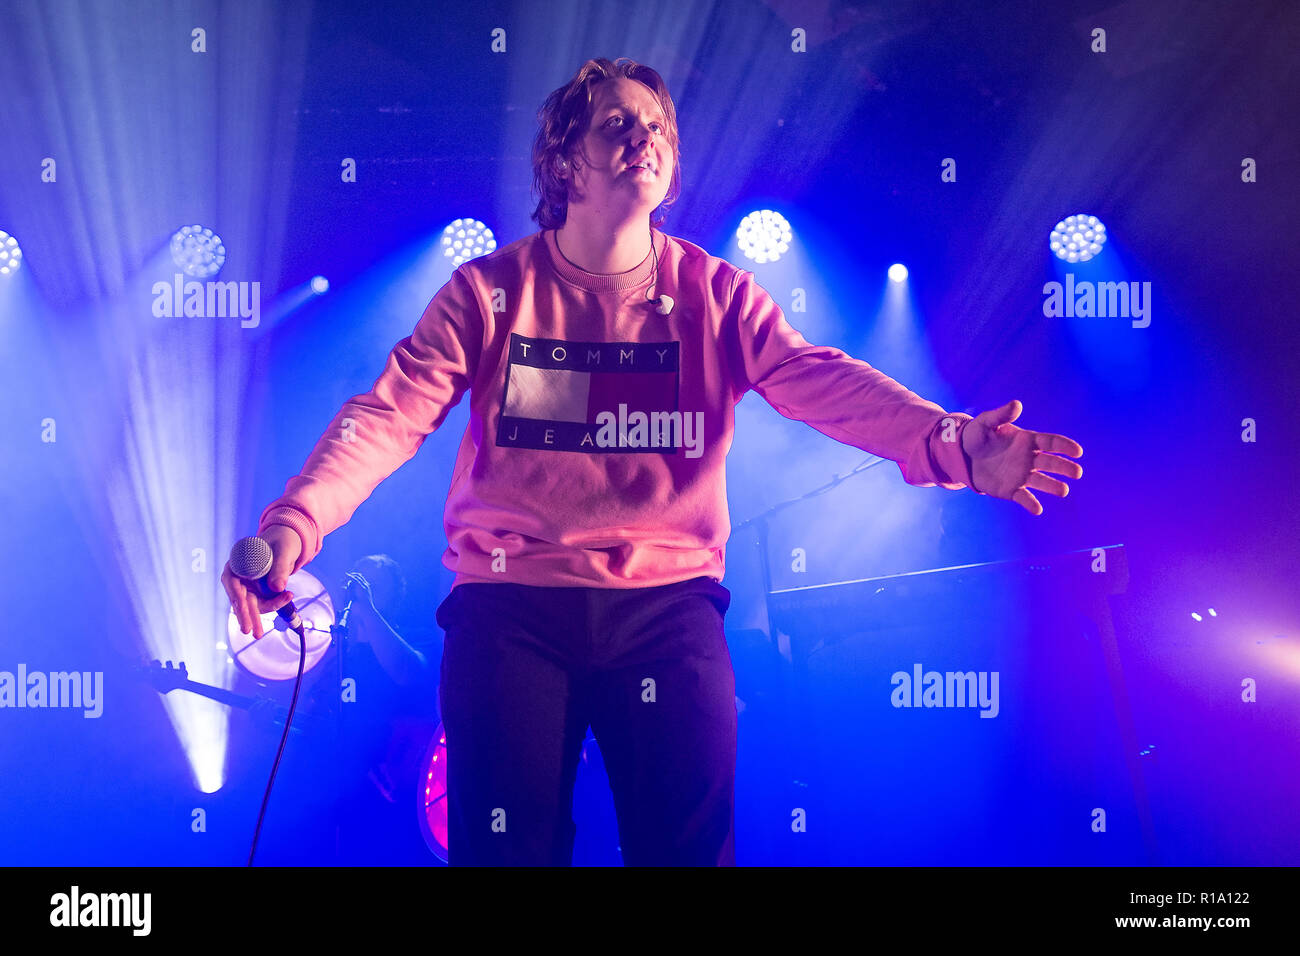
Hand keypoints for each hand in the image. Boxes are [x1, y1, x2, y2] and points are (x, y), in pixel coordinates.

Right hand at [221, 524, 302, 639]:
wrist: (288, 542)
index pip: (232, 582)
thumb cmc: (282, 541)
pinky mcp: (258, 592)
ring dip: (257, 618)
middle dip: (246, 615)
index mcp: (237, 563)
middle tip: (249, 631)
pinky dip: (275, 604)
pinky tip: (287, 597)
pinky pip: (264, 603)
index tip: (242, 606)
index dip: (236, 596)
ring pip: (251, 606)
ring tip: (260, 633)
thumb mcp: (283, 550)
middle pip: (240, 599)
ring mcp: (248, 586)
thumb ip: (280, 567)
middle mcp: (239, 577)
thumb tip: (277, 588)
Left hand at [960, 400, 1082, 515]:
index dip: (1065, 446)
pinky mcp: (1011, 490)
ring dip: (1053, 486)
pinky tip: (1037, 509)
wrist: (963, 456)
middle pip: (1051, 462)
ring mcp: (1022, 475)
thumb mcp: (986, 423)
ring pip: (1042, 481)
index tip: (1077, 451)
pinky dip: (1030, 503)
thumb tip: (1017, 404)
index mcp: (1028, 441)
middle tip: (1077, 472)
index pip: (1051, 442)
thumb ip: (1001, 415)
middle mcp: (1029, 459)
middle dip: (1064, 467)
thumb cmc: (977, 435)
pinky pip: (1024, 497)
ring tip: (1063, 490)